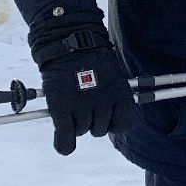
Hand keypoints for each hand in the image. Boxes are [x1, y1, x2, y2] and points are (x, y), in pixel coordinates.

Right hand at [29, 12, 134, 154]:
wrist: (70, 42)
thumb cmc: (92, 58)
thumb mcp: (113, 76)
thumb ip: (112, 96)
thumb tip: (108, 116)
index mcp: (121, 96)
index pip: (123, 125)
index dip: (113, 124)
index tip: (106, 118)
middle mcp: (105, 104)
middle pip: (99, 130)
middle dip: (90, 121)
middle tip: (82, 104)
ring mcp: (83, 108)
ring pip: (81, 131)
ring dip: (75, 123)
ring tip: (70, 104)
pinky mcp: (62, 109)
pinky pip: (66, 138)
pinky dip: (64, 143)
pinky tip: (63, 142)